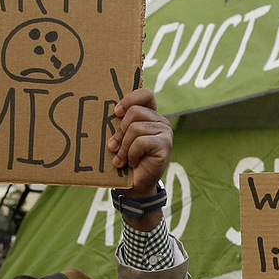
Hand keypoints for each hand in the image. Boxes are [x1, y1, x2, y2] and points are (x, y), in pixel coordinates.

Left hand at [107, 87, 172, 227]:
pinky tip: (132, 162)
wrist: (136, 184)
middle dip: (120, 131)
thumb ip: (121, 123)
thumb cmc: (126, 159)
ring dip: (124, 146)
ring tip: (122, 159)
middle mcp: (161, 121)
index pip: (145, 94)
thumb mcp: (121, 138)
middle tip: (114, 147)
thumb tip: (112, 112)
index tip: (117, 112)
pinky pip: (141, 141)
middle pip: (135, 112)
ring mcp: (165, 132)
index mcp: (151, 115)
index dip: (130, 99)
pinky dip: (131, 154)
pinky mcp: (165, 145)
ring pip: (135, 128)